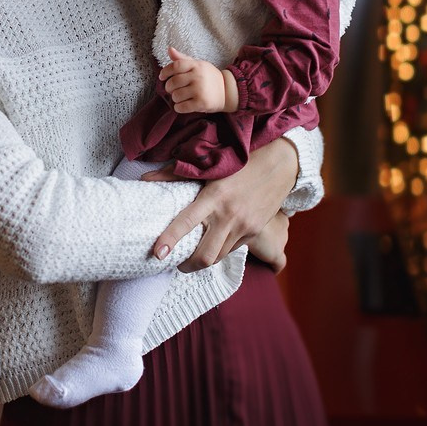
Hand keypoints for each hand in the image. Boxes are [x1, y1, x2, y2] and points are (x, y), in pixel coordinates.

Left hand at [153, 137, 297, 270]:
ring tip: (191, 256)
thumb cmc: (241, 160)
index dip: (170, 239)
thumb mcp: (210, 165)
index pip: (187, 222)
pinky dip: (220, 251)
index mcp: (214, 196)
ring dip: (203, 261)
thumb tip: (146, 180)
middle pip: (205, 255)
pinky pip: (232, 250)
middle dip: (187, 265)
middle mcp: (229, 215)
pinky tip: (213, 244)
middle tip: (176, 262)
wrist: (280, 164)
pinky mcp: (255, 232)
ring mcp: (244, 226)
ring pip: (218, 257)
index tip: (157, 254)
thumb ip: (176, 174)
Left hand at [158, 46, 228, 112]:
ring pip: (176, 96)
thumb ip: (183, 58)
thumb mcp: (198, 65)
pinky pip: (181, 107)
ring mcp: (199, 90)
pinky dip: (178, 108)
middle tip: (172, 89)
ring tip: (180, 97)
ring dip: (175, 98)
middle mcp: (198, 77)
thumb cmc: (209, 77)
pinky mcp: (201, 103)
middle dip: (169, 87)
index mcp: (196, 66)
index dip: (165, 71)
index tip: (161, 77)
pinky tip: (182, 105)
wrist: (227, 91)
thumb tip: (169, 49)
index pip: (176, 66)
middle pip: (173, 82)